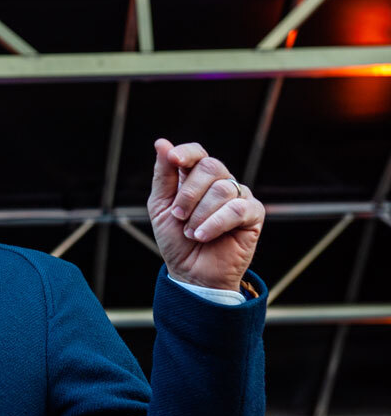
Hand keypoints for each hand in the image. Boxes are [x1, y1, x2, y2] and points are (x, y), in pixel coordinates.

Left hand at [147, 139, 264, 290]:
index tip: (173, 159)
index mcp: (197, 178)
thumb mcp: (161, 207)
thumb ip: (163, 176)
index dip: (186, 153)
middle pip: (210, 167)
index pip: (197, 153)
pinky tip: (202, 236)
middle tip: (178, 216)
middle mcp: (220, 182)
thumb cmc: (176, 240)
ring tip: (191, 233)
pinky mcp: (254, 215)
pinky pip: (237, 209)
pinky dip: (215, 224)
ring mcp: (239, 196)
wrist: (192, 273)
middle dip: (188, 194)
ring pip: (222, 189)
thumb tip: (161, 142)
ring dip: (199, 215)